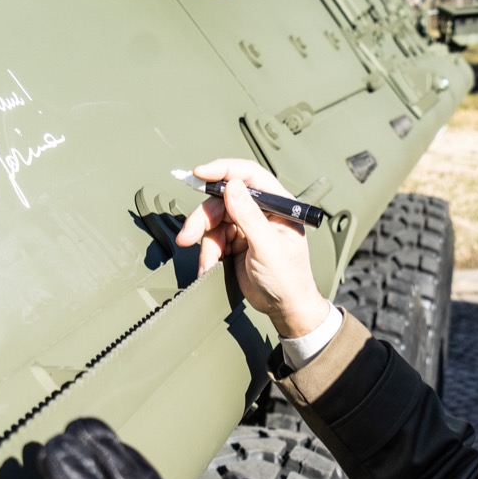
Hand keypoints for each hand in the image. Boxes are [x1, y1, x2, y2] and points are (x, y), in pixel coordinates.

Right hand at [175, 158, 328, 337]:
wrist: (283, 308)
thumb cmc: (289, 279)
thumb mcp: (269, 248)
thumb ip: (250, 217)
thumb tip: (233, 187)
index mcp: (277, 205)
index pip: (249, 176)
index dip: (224, 170)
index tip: (201, 174)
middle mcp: (261, 211)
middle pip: (223, 200)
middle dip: (203, 218)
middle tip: (188, 234)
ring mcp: (246, 226)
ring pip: (214, 221)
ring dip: (205, 242)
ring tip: (206, 262)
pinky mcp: (235, 242)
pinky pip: (213, 239)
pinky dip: (208, 254)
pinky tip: (209, 267)